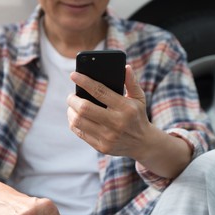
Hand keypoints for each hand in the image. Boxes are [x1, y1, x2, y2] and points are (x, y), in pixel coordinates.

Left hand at [67, 65, 192, 177]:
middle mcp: (117, 123)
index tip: (73, 75)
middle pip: (84, 108)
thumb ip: (131, 82)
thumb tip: (126, 67)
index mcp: (126, 108)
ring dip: (71, 111)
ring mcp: (108, 137)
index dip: (84, 82)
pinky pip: (80, 133)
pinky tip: (75, 117)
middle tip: (71, 95)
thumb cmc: (138, 116)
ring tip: (72, 106)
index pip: (100, 91)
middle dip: (73, 99)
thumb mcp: (139, 98)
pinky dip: (74, 123)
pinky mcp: (102, 147)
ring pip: (78, 121)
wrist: (143, 143)